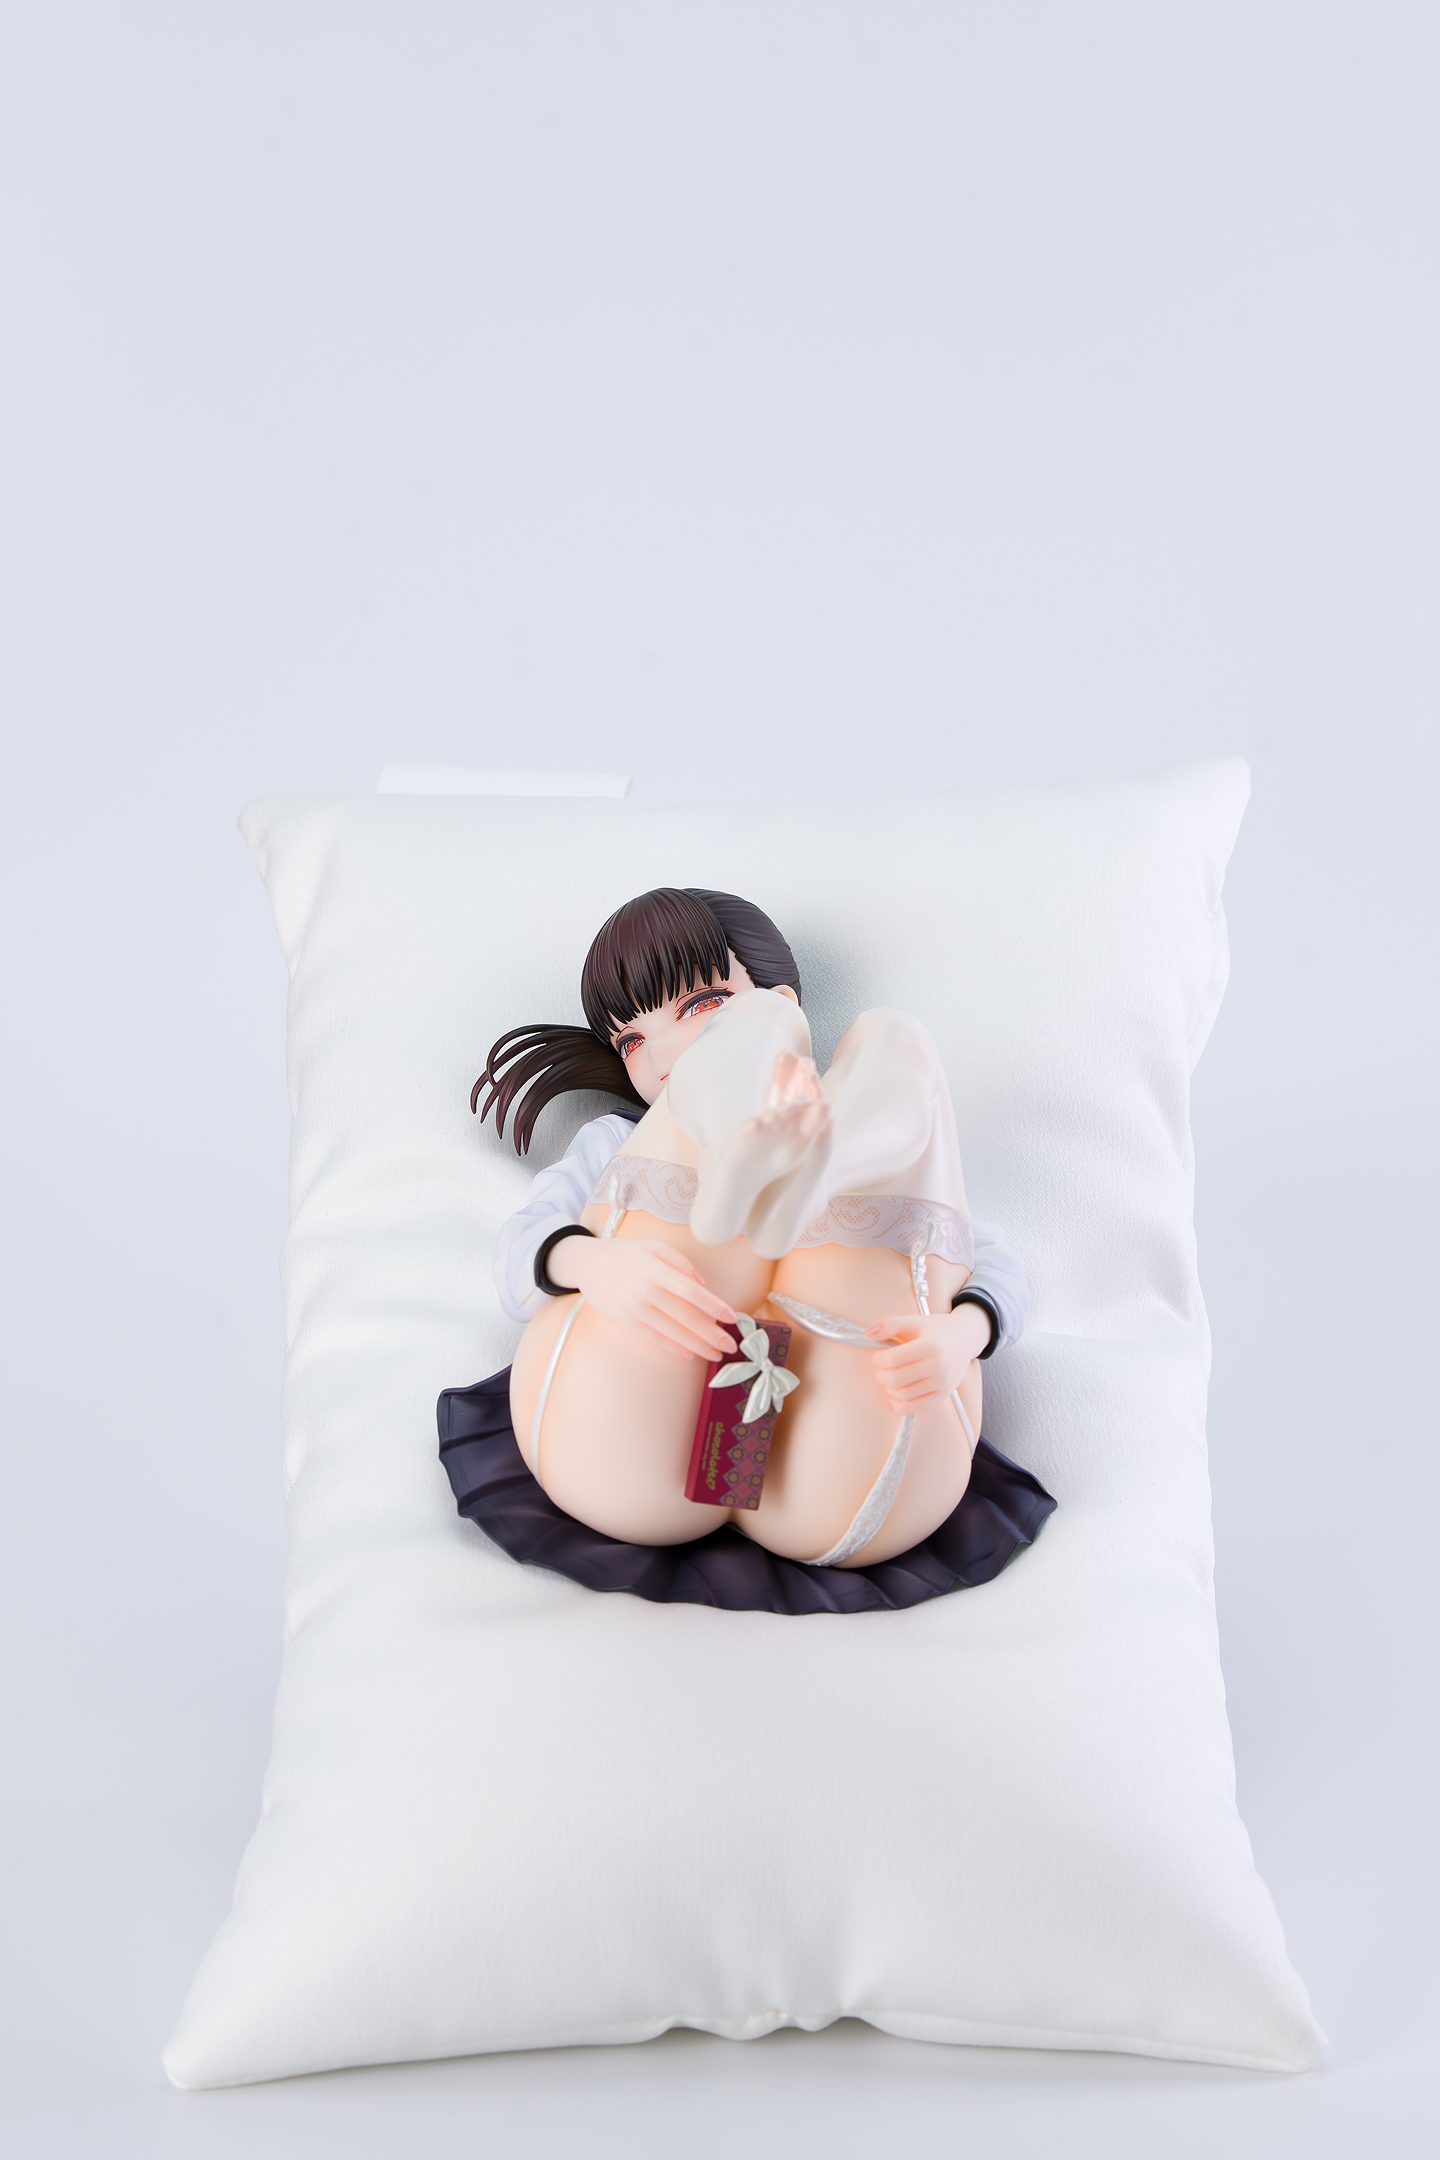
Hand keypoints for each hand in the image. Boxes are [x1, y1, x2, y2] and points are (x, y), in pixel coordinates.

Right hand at [546, 1235, 737, 1362]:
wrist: (587, 1263)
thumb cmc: (624, 1253)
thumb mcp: (654, 1247)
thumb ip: (681, 1262)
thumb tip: (702, 1285)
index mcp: (657, 1271)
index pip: (692, 1292)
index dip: (714, 1307)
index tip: (732, 1318)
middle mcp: (646, 1291)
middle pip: (686, 1316)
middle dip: (711, 1333)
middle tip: (730, 1346)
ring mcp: (634, 1309)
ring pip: (672, 1332)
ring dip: (696, 1345)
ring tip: (715, 1354)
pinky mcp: (625, 1322)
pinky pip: (653, 1338)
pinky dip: (672, 1347)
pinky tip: (688, 1354)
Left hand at [865, 1303, 990, 1412]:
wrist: (966, 1338)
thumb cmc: (938, 1329)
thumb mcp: (916, 1321)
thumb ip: (891, 1324)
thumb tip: (868, 1333)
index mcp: (931, 1345)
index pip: (893, 1359)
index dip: (878, 1359)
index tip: (878, 1355)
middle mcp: (939, 1366)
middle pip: (896, 1379)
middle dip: (881, 1375)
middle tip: (882, 1368)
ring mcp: (943, 1383)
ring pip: (904, 1395)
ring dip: (889, 1389)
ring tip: (890, 1378)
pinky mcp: (944, 1394)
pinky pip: (918, 1407)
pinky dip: (901, 1406)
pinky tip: (891, 1399)